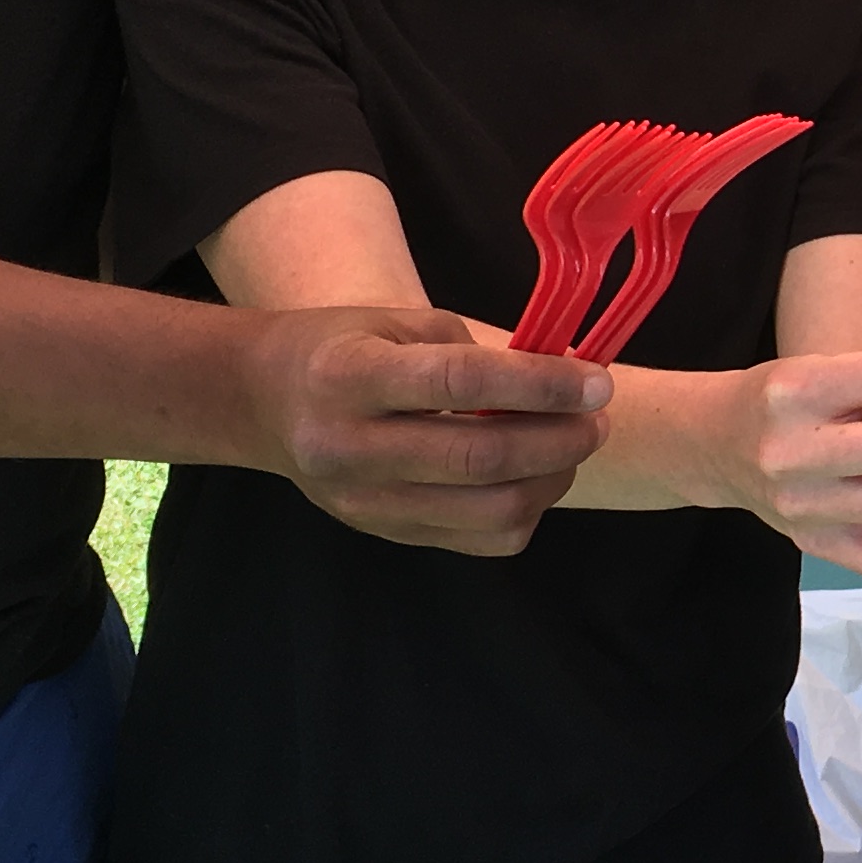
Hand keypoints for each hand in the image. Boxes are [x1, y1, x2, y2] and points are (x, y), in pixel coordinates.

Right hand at [240, 306, 612, 557]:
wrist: (264, 402)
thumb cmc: (340, 347)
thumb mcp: (396, 321)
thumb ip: (472, 351)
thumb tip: (560, 380)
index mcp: (349, 376)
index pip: (461, 384)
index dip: (541, 385)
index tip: (597, 382)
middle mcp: (351, 446)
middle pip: (482, 459)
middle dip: (560, 439)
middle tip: (597, 416)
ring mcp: (365, 502)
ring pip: (489, 511)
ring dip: (552, 479)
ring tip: (572, 445)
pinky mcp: (385, 535)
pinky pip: (479, 541)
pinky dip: (525, 511)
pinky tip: (533, 476)